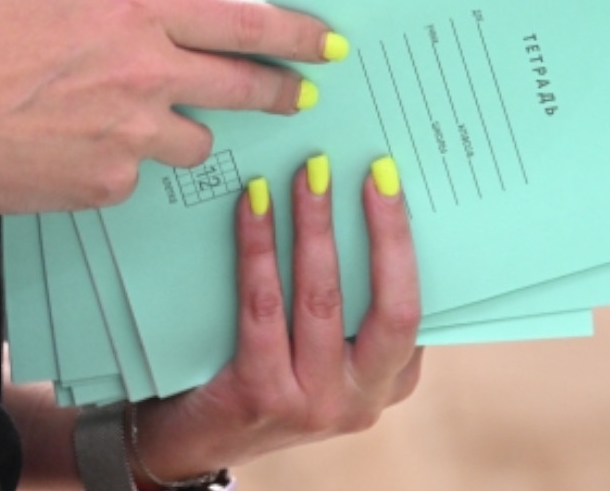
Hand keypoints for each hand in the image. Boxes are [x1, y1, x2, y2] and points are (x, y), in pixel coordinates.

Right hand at [0, 0, 339, 212]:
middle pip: (243, 87)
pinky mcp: (111, 184)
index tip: (326, 43)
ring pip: (194, 139)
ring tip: (124, 121)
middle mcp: (149, 75)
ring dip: (178, 129)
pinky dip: (118, 161)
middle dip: (279, 91)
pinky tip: (72, 147)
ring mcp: (134, 136)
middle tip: (296, 95)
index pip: (245, 23)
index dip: (296, 34)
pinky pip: (137, 172)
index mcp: (137, 14)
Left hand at [127, 155, 422, 486]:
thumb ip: (349, 303)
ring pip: (322, 300)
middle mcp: (362, 400)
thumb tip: (352, 202)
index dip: (405, 241)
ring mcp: (313, 404)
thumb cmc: (268, 373)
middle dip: (383, 232)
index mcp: (390, 382)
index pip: (414, 307)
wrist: (196, 437)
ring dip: (315, 228)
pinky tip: (252, 207)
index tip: (390, 181)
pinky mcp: (262, 395)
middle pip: (391, 310)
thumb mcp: (324, 350)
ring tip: (308, 177)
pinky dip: (259, 248)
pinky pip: (264, 306)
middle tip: (370, 172)